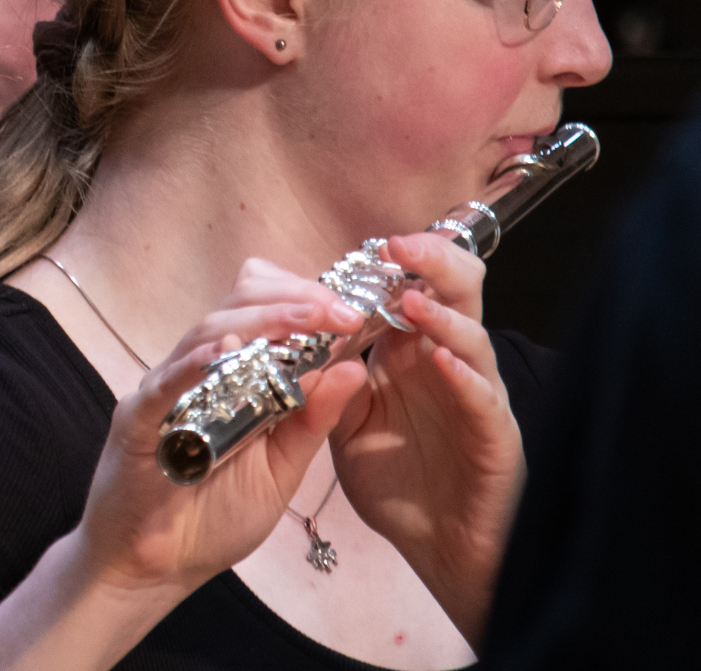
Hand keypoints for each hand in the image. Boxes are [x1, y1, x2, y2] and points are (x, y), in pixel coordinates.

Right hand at [76, 259, 368, 598]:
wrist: (155, 567)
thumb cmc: (215, 516)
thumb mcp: (282, 468)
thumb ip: (312, 420)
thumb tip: (353, 366)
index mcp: (235, 374)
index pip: (265, 309)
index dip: (305, 299)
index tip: (352, 309)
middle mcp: (200, 370)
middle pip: (238, 304)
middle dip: (291, 300)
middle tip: (336, 310)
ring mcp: (165, 388)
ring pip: (208, 330)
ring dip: (259, 321)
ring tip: (304, 319)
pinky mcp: (137, 418)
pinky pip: (165, 381)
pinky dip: (196, 362)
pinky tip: (227, 351)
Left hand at [330, 231, 524, 647]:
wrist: (438, 546)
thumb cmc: (396, 477)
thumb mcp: (347, 421)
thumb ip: (329, 377)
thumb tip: (297, 335)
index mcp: (413, 350)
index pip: (413, 287)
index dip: (396, 263)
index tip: (371, 244)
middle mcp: (449, 361)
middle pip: (455, 292)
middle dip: (431, 261)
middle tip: (396, 246)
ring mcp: (476, 396)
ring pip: (473, 338)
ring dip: (440, 316)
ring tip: (409, 300)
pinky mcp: (494, 437)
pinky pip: (482, 398)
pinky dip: (462, 376)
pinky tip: (441, 360)